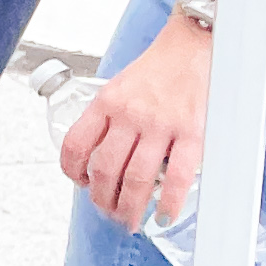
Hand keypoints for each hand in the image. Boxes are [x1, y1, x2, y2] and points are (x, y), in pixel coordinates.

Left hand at [64, 16, 211, 228]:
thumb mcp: (119, 87)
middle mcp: (129, 115)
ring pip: (137, 177)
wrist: (192, 45)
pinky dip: (169, 202)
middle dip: (102, 198)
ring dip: (130, 205)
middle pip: (105, 168)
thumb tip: (100, 152)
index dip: (73, 171)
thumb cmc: (157, 68)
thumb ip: (109, 117)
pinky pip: (177, 176)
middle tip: (107, 211)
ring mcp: (161, 125)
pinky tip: (163, 215)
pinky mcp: (191, 133)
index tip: (80, 183)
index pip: (75, 144)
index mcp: (106, 102)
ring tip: (129, 219)